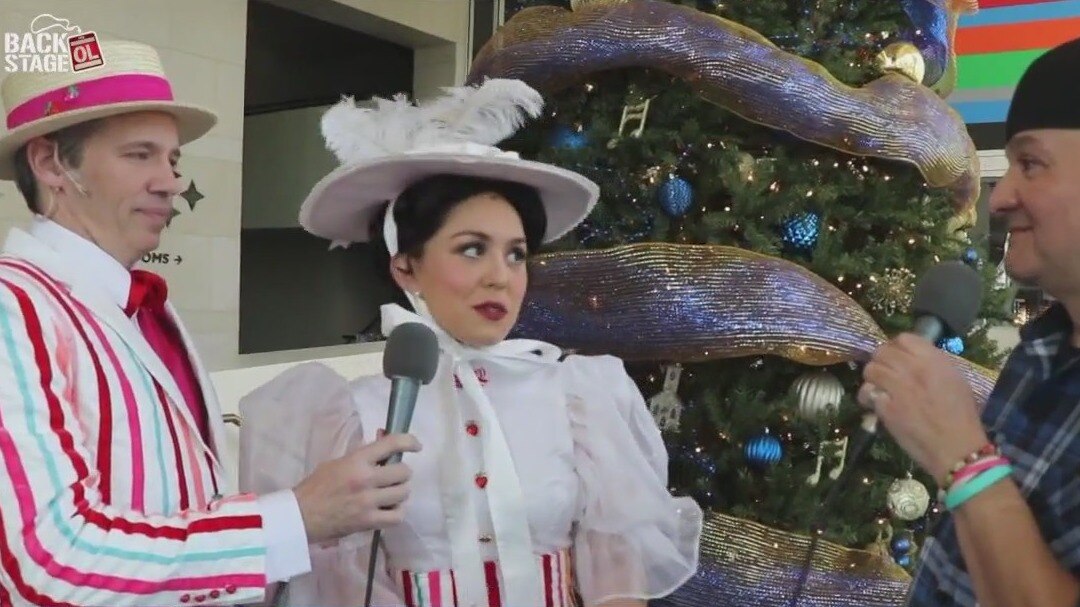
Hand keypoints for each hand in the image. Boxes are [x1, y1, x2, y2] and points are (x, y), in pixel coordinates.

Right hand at [293, 433, 420, 544]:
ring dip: (400, 492)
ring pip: (404, 492)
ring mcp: (369, 502)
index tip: (416, 445)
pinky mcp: (369, 522)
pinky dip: (397, 512)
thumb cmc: (316, 487)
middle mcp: (366, 479)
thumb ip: (362, 456)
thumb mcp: (337, 463)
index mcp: (356, 461)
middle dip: (402, 473)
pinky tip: (389, 509)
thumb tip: (384, 443)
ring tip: (390, 494)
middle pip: (403, 472)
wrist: (301, 516)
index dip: (409, 441)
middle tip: (393, 476)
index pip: (391, 444)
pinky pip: (398, 516)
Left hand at [858, 333, 987, 484]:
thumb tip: (912, 358)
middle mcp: (913, 369)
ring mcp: (898, 387)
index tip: (897, 356)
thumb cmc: (962, 416)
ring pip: (870, 370)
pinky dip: (869, 398)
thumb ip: (933, 364)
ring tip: (879, 388)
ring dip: (872, 378)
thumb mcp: (955, 380)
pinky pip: (868, 393)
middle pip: (882, 351)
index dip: (896, 346)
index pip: (903, 338)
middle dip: (881, 361)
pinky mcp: (886, 407)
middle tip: (885, 373)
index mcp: (933, 360)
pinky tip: (876, 404)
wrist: (958, 448)